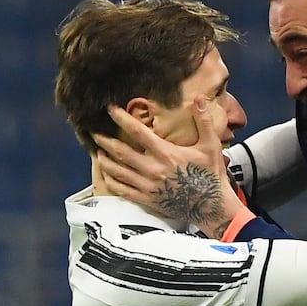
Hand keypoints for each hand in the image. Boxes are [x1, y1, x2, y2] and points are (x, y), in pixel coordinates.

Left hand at [94, 99, 244, 237]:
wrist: (213, 207)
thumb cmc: (212, 176)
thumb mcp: (211, 146)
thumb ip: (204, 121)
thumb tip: (199, 98)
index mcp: (167, 154)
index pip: (138, 132)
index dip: (122, 119)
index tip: (110, 110)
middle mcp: (154, 170)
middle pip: (121, 152)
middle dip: (105, 141)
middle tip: (94, 132)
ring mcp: (149, 186)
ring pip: (118, 172)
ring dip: (105, 161)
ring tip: (98, 152)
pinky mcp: (148, 200)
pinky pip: (123, 190)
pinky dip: (112, 182)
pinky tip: (107, 175)